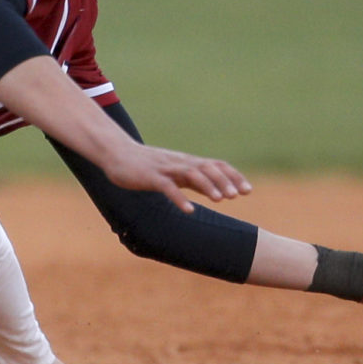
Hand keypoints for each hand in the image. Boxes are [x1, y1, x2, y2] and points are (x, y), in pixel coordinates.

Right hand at [99, 139, 249, 212]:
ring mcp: (165, 169)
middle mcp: (180, 163)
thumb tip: (213, 190)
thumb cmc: (144, 165)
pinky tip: (188, 210)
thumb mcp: (172, 172)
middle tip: (237, 195)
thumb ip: (192, 180)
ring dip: (207, 186)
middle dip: (224, 181)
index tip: (247, 191)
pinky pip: (167, 187)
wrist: (115, 153)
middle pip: (207, 168)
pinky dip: (179, 198)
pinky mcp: (150, 177)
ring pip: (191, 174)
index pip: (215, 165)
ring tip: (220, 199)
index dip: (232, 177)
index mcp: (186, 162)